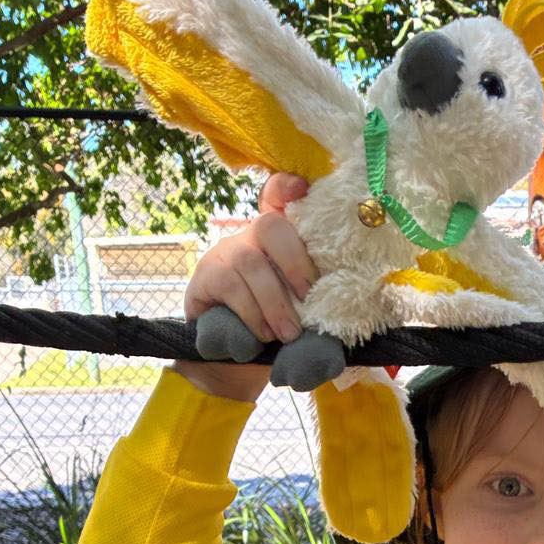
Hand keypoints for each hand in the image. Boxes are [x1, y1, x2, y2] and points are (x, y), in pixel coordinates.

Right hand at [172, 172, 317, 401]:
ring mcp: (225, 254)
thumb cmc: (273, 327)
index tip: (302, 187)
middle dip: (294, 262)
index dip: (286, 187)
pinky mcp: (205, 277)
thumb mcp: (298, 309)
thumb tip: (338, 302)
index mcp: (279, 242)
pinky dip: (252, 313)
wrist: (227, 356)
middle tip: (309, 298)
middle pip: (269, 226)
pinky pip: (230, 286)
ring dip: (274, 301)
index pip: (278, 197)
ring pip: (251, 262)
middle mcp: (250, 238)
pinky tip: (263, 334)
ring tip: (289, 333)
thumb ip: (312, 297)